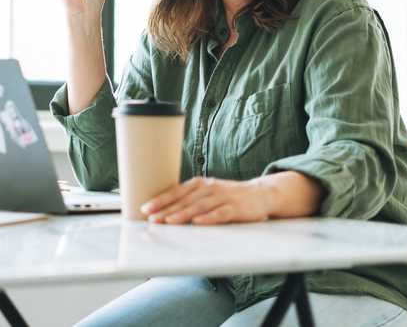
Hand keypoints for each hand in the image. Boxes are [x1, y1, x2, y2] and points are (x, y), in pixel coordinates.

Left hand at [140, 177, 271, 224]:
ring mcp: (223, 197)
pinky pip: (220, 213)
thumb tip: (164, 212)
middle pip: (184, 200)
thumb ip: (190, 199)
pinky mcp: (236, 208)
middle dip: (166, 209)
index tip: (145, 208)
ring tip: (169, 221)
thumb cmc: (228, 196)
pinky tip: (198, 222)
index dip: (161, 200)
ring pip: (199, 206)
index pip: (176, 191)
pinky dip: (209, 218)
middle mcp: (209, 188)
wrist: (261, 193)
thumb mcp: (207, 193)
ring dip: (183, 214)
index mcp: (199, 184)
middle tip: (151, 218)